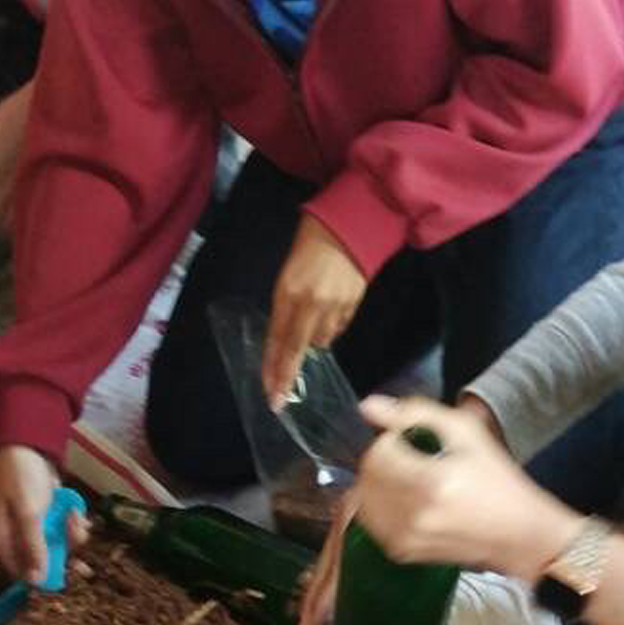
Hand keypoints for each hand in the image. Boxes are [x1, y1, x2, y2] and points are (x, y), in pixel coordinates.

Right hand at [0, 444, 90, 583]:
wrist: (28, 446)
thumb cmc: (21, 478)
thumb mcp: (29, 513)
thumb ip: (34, 546)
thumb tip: (37, 581)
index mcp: (2, 543)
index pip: (22, 574)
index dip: (45, 576)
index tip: (68, 570)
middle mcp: (16, 540)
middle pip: (44, 562)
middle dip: (65, 550)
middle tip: (78, 540)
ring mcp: (33, 529)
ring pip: (58, 545)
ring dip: (72, 534)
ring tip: (73, 515)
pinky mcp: (47, 518)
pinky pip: (63, 530)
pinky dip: (73, 523)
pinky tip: (75, 511)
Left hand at [262, 212, 366, 406]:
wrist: (352, 224)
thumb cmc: (312, 240)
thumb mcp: (289, 272)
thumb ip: (287, 303)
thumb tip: (289, 332)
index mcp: (289, 292)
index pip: (277, 339)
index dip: (272, 368)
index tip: (269, 392)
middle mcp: (311, 304)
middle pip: (296, 350)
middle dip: (286, 377)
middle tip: (279, 400)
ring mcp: (335, 306)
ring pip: (321, 341)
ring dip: (312, 344)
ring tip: (310, 332)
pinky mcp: (354, 304)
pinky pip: (338, 327)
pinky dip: (330, 329)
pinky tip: (328, 319)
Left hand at [293, 396, 504, 624]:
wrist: (518, 534)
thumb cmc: (497, 479)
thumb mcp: (466, 431)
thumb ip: (414, 413)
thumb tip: (368, 406)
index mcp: (432, 483)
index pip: (379, 452)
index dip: (392, 438)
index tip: (414, 441)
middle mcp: (414, 516)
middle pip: (367, 475)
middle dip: (382, 458)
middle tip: (412, 457)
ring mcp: (405, 539)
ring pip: (364, 497)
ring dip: (378, 481)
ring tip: (410, 477)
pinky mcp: (401, 553)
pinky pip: (370, 518)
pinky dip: (379, 503)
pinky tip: (406, 498)